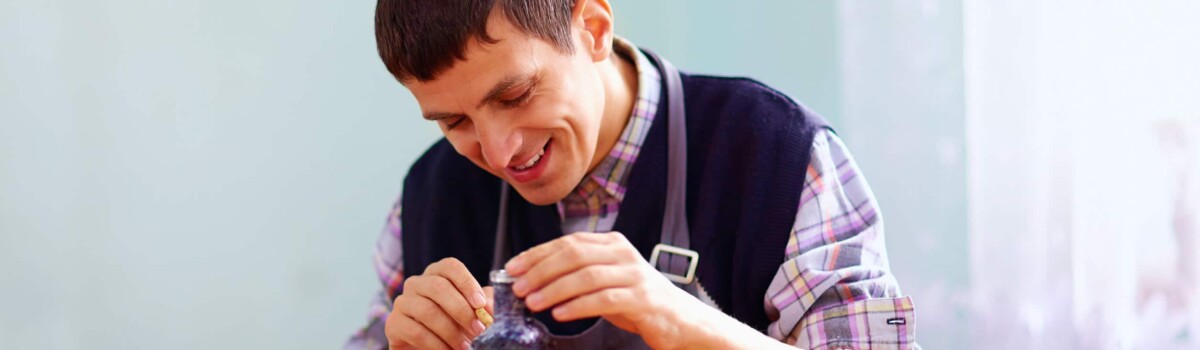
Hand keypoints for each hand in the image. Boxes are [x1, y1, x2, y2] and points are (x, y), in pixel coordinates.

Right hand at [385, 258, 493, 349]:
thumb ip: (484, 306)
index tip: (481, 304)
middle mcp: (417, 283)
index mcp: (438, 274)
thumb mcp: (473, 314)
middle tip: (478, 330)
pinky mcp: (393, 323)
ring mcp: (402, 302)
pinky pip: (415, 331)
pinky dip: (435, 344)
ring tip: (465, 346)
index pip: (450, 267)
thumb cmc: (455, 326)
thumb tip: (490, 306)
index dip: (467, 283)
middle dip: (461, 310)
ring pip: (427, 310)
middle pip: (438, 287)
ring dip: (450, 331)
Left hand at [503, 232, 699, 348]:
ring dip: (554, 290)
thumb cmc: (637, 299)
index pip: (568, 242)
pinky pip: (603, 300)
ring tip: (533, 302)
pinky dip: (578, 306)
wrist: (680, 319)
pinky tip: (560, 314)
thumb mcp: (606, 279)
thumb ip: (577, 274)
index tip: (513, 268)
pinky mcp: (642, 299)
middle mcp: (623, 253)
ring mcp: (634, 275)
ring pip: (586, 277)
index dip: (537, 254)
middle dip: (541, 271)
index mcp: (612, 243)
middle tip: (519, 287)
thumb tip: (533, 277)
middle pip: (574, 255)